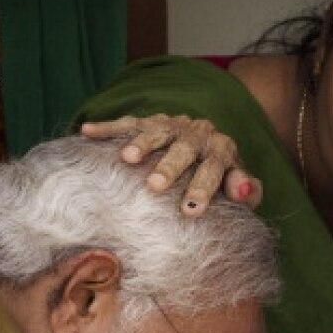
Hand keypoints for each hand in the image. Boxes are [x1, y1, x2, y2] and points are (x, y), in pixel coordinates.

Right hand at [80, 114, 262, 214]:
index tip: (190, 211)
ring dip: (142, 143)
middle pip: (185, 148)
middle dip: (170, 167)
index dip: (203, 189)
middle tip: (155, 186)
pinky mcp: (151, 121)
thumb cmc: (222, 179)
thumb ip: (246, 191)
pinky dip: (108, 128)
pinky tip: (86, 132)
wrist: (210, 146)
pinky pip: (128, 123)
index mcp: (221, 150)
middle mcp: (198, 134)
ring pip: (157, 131)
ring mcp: (173, 126)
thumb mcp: (238, 186)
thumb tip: (245, 192)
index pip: (214, 168)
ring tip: (127, 158)